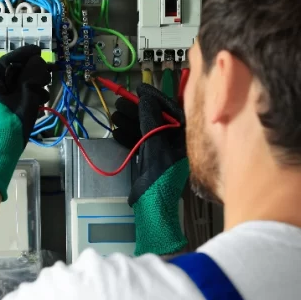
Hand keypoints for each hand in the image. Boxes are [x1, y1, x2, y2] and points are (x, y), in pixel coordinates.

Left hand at [0, 45, 50, 200]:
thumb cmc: (10, 130)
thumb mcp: (26, 101)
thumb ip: (32, 78)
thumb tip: (37, 63)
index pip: (6, 61)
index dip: (24, 55)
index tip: (39, 52)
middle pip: (6, 77)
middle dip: (28, 76)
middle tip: (45, 77)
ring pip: (5, 91)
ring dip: (24, 91)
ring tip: (43, 98)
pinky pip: (0, 104)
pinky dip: (15, 102)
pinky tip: (30, 109)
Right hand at [112, 83, 188, 255]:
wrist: (153, 211)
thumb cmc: (160, 181)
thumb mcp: (154, 147)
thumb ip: (151, 122)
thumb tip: (147, 98)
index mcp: (185, 139)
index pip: (173, 110)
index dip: (155, 97)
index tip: (139, 88)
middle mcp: (177, 143)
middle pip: (158, 119)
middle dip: (138, 110)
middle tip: (121, 102)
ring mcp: (165, 153)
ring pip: (147, 130)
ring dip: (131, 122)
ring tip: (115, 115)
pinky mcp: (153, 161)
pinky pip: (142, 143)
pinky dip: (129, 137)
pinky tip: (117, 132)